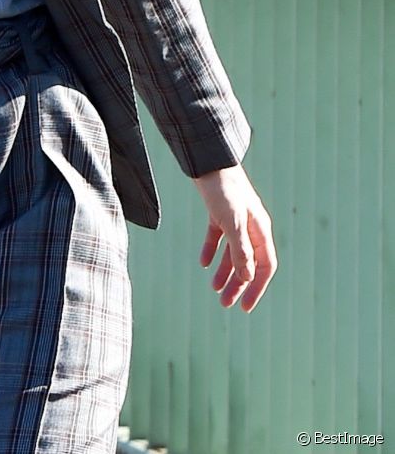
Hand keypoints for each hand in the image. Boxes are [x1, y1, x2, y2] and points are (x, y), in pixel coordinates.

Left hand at [193, 164, 276, 312]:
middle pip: (248, 263)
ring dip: (224, 272)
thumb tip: (247, 277)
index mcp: (260, 230)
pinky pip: (217, 238)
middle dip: (238, 285)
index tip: (246, 307)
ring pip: (232, 253)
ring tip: (213, 288)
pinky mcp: (219, 213)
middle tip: (225, 304)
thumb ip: (240, 250)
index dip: (257, 288)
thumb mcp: (232, 222)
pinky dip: (211, 250)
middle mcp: (251, 227)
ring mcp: (235, 220)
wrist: (208, 161)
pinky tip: (203, 263)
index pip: (265, 267)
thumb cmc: (224, 190)